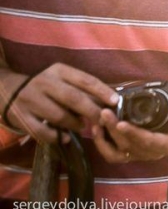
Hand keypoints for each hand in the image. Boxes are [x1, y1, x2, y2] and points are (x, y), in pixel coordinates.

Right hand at [3, 64, 117, 143]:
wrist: (8, 90)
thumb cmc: (45, 86)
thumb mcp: (62, 79)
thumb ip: (81, 88)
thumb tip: (109, 102)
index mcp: (59, 71)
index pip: (85, 80)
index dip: (102, 91)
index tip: (115, 101)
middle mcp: (45, 83)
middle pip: (74, 98)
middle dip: (92, 111)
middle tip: (103, 121)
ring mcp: (31, 100)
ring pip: (59, 116)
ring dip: (75, 124)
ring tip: (81, 127)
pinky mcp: (22, 117)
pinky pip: (43, 131)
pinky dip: (57, 137)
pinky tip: (64, 138)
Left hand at [92, 100, 167, 162]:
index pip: (149, 142)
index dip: (134, 134)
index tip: (121, 123)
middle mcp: (155, 153)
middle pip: (130, 146)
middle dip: (114, 130)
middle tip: (105, 112)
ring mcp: (142, 153)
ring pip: (119, 153)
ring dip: (105, 139)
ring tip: (99, 120)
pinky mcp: (133, 151)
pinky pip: (114, 154)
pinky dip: (103, 145)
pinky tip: (97, 129)